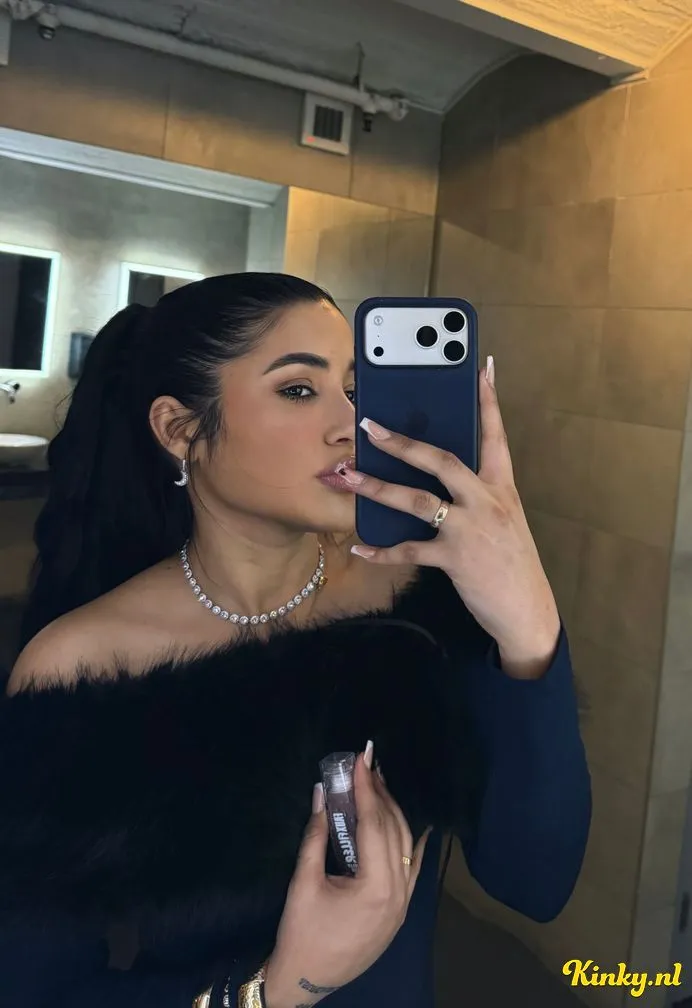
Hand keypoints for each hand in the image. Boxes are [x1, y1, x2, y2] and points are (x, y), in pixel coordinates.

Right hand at [264, 748, 429, 1007]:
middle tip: (368, 765)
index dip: (366, 788)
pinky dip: (412, 843)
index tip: (361, 759)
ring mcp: (403, 905)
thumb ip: (315, 835)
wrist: (304, 980)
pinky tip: (412, 824)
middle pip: (394, 831)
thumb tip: (320, 792)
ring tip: (379, 785)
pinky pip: (412, 869)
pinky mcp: (399, 912)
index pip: (374, 824)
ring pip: (407, 847)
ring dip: (393, 814)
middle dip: (381, 795)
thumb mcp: (304, 882)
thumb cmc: (301, 933)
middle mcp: (398, 894)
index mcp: (376, 888)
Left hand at [348, 357, 559, 676]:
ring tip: (346, 475)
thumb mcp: (505, 520)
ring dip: (377, 487)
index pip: (496, 436)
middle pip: (442, 461)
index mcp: (502, 488)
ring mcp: (470, 530)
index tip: (482, 366)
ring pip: (417, 500)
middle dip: (403, 442)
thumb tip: (441, 475)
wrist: (528, 611)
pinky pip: (409, 550)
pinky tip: (358, 546)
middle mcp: (487, 502)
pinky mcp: (455, 559)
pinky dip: (381, 550)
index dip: (489, 401)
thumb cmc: (512, 563)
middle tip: (369, 425)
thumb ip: (478, 494)